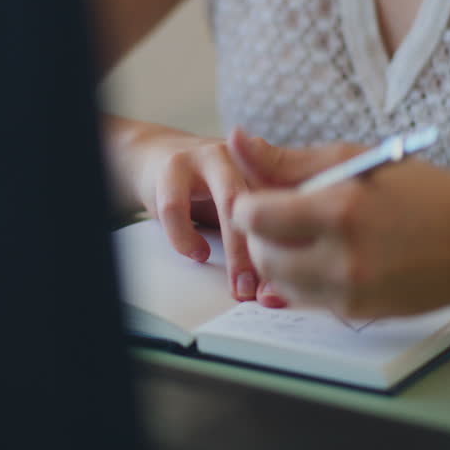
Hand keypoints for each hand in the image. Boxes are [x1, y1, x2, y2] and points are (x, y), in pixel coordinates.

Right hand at [114, 122, 280, 305]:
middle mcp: (246, 158)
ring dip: (237, 252)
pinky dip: (186, 237)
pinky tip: (197, 253)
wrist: (156, 157)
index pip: (290, 208)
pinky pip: (178, 206)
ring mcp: (210, 156)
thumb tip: (272, 289)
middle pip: (268, 203)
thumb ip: (256, 237)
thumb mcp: (240, 209)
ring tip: (238, 286)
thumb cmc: (206, 189)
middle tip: (267, 294)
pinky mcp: (175, 165)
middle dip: (269, 254)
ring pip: (230, 201)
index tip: (287, 290)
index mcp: (269, 168)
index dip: (293, 249)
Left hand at [228, 130, 449, 317]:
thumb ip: (289, 160)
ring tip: (303, 236)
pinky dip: (302, 281)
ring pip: (278, 283)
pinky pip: (305, 301)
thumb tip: (238, 140)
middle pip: (261, 253)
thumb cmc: (424, 193)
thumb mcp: (356, 161)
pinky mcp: (357, 313)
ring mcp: (350, 292)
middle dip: (259, 235)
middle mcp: (342, 257)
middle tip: (278, 217)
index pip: (254, 215)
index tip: (258, 196)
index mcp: (339, 209)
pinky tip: (322, 258)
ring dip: (278, 260)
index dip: (248, 203)